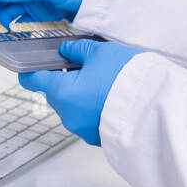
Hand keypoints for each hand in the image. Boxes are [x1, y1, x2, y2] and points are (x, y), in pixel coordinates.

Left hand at [19, 39, 142, 145]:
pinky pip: (87, 117)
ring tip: (101, 79)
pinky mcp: (98, 137)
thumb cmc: (126, 79)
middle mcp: (68, 115)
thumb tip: (66, 50)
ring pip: (71, 105)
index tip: (36, 60)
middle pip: (53, 92)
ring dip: (79, 92)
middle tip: (82, 63)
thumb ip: (78, 49)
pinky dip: (92, 106)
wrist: (155, 109)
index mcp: (62, 92)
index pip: (31, 80)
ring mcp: (82, 129)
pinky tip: (109, 95)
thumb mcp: (100, 52)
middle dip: (63, 78)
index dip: (31, 68)